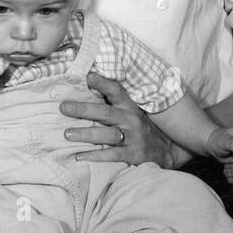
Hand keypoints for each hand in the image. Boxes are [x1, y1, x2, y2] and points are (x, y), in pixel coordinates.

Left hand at [60, 71, 180, 165]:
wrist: (168, 152)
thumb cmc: (142, 129)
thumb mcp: (132, 113)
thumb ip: (113, 104)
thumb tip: (86, 89)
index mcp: (129, 107)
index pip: (116, 91)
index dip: (102, 83)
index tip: (87, 76)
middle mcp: (131, 120)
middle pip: (105, 113)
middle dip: (84, 109)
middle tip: (64, 108)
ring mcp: (133, 138)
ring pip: (107, 135)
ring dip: (86, 133)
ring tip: (67, 134)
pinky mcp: (134, 155)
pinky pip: (112, 155)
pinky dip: (95, 156)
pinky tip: (79, 156)